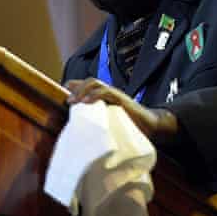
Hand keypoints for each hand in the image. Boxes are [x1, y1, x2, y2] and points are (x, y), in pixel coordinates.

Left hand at [64, 78, 179, 145]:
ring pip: (97, 84)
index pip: (89, 86)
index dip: (76, 85)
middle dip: (77, 88)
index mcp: (106, 97)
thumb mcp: (109, 122)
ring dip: (83, 90)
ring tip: (75, 100)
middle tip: (68, 101)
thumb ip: (97, 121)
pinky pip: (107, 92)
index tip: (65, 89)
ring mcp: (116, 95)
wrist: (151, 126)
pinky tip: (87, 102)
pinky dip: (96, 95)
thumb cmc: (129, 126)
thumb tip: (81, 134)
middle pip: (91, 82)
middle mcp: (110, 93)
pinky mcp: (122, 100)